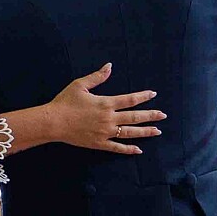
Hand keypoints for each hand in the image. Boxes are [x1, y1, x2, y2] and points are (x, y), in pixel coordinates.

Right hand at [45, 64, 163, 154]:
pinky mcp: (99, 143)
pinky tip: (138, 150)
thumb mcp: (80, 85)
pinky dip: (128, 149)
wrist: (53, 122)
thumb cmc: (65, 102)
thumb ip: (97, 76)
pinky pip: (117, 147)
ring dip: (145, 132)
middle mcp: (109, 118)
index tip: (153, 94)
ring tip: (157, 131)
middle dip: (151, 115)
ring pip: (130, 133)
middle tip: (163, 115)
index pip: (130, 99)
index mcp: (106, 103)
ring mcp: (105, 132)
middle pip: (134, 117)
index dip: (143, 96)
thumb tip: (110, 66)